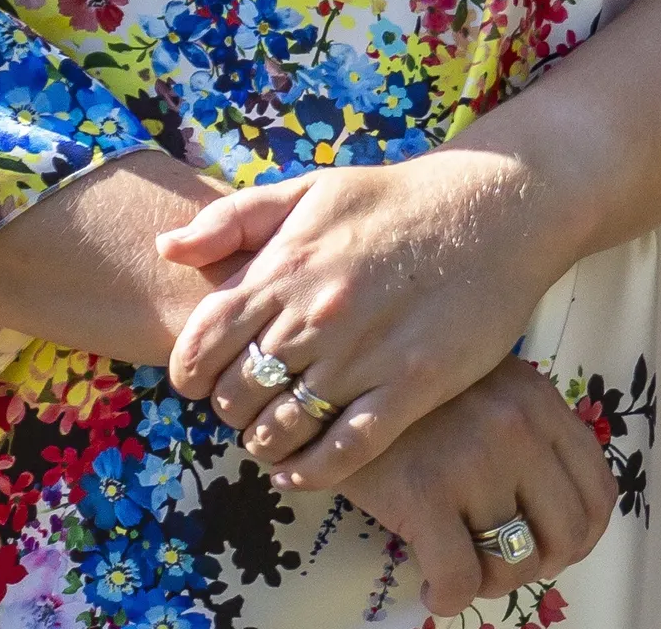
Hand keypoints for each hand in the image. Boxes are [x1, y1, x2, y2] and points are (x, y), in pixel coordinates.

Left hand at [164, 148, 566, 490]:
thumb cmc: (399, 199)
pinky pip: (343, 451)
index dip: (192, 374)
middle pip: (237, 396)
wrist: (494, 206)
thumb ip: (234, 218)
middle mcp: (316, 315)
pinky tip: (301, 469)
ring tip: (277, 434)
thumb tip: (166, 246)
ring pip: (282, 430)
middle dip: (233, 409)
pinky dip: (311, 472)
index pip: (202, 346)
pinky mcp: (412, 384)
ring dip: (267, 443)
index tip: (206, 379)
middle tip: (251, 405)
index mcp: (286, 267)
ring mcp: (364, 354)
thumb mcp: (313, 189)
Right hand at [329, 355, 618, 616]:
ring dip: (490, 584)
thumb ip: (529, 435)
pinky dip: (447, 598)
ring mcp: (473, 461)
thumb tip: (551, 515)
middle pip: (566, 535)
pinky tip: (430, 588)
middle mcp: (518, 430)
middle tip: (499, 566)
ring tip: (462, 572)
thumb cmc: (416, 395)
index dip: (580, 539)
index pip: (597, 492)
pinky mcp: (423, 493)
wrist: (336, 382)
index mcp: (540, 404)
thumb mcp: (491, 390)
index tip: (548, 550)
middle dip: (536, 566)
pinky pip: (458, 578)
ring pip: (513, 563)